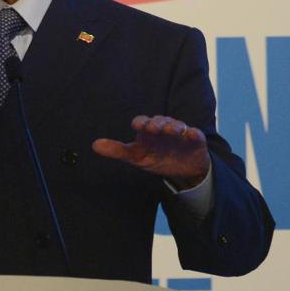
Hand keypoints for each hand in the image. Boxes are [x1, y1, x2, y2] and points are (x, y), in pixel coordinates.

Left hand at [92, 115, 210, 189]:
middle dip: (157, 123)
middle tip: (154, 127)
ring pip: (177, 125)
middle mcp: (163, 128)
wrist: (183, 168)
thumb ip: (116, 150)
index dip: (140, 123)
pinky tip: (191, 135)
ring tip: (172, 130)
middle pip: (160, 121)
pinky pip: (195, 134)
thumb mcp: (136, 156)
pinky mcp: (195, 140)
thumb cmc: (156, 157)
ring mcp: (180, 133)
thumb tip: (94, 145)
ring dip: (174, 126)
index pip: (142, 122)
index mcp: (148, 131)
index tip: (138, 126)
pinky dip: (193, 134)